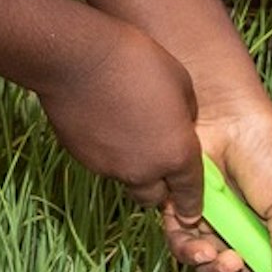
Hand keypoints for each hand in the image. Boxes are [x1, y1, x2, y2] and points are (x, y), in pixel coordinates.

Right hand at [33, 19, 204, 207]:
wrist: (78, 58)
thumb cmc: (136, 61)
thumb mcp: (181, 82)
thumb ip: (186, 115)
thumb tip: (179, 126)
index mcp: (176, 153)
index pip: (191, 194)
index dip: (193, 205)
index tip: (191, 213)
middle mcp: (144, 169)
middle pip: (154, 198)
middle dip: (159, 187)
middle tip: (158, 163)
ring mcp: (110, 167)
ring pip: (126, 180)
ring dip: (132, 168)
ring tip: (128, 133)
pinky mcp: (83, 158)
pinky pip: (102, 164)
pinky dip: (108, 153)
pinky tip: (105, 124)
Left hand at [165, 85, 271, 271]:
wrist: (226, 112)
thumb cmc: (263, 146)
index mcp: (266, 232)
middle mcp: (235, 231)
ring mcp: (207, 222)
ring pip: (203, 266)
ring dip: (213, 270)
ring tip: (222, 257)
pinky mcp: (179, 210)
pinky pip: (179, 242)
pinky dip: (189, 249)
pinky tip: (201, 241)